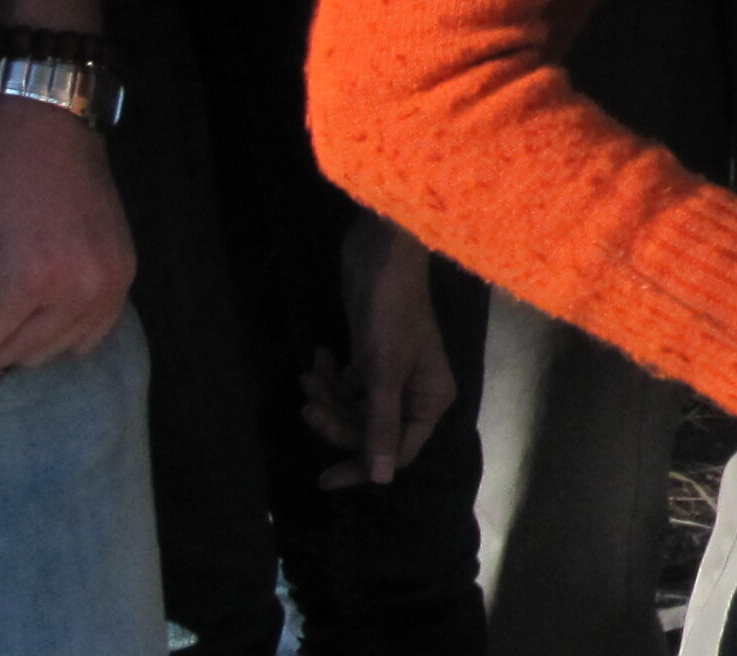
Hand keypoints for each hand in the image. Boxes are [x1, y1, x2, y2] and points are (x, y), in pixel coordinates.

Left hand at [0, 89, 133, 372]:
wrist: (50, 109)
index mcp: (29, 275)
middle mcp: (79, 291)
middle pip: (6, 356)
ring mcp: (110, 287)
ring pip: (44, 354)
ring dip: (16, 329)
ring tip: (9, 278)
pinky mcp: (126, 278)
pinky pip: (84, 338)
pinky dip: (56, 326)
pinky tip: (42, 288)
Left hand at [300, 217, 455, 487]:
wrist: (382, 255)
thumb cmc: (391, 312)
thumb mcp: (384, 372)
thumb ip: (381, 426)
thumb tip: (382, 480)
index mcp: (429, 400)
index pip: (396, 452)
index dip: (361, 466)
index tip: (323, 479)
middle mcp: (415, 392)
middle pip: (370, 430)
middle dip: (336, 420)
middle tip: (307, 407)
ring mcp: (393, 374)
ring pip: (355, 407)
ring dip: (328, 396)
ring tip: (308, 377)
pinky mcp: (373, 356)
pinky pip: (349, 384)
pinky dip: (331, 376)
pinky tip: (320, 357)